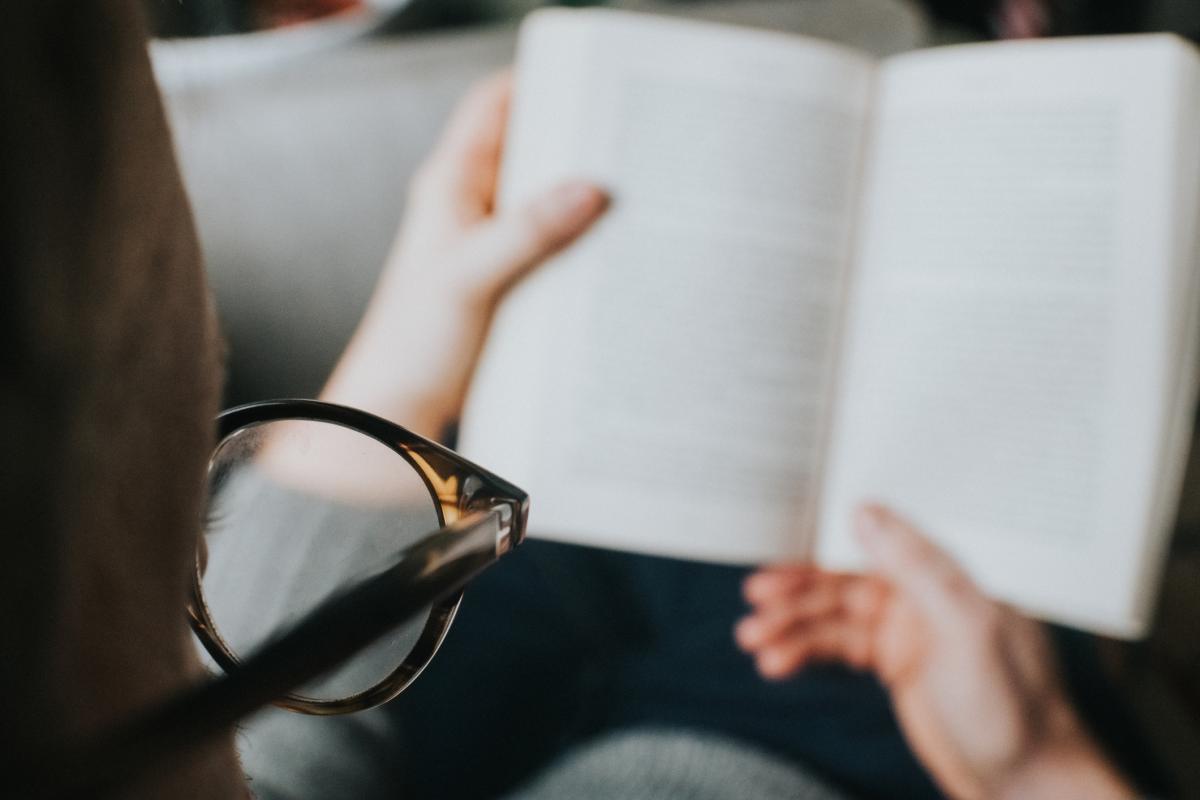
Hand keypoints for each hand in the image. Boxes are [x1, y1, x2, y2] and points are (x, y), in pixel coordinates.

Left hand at [322, 72, 607, 437]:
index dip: (536, 82)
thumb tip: (587, 191)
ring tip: (633, 192)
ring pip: (547, 199)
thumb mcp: (472, 278)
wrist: (401, 405)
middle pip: (531, 150)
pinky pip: (553, 245)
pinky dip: (580, 240)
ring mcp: (491, 243)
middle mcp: (471, 206)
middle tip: (629, 141)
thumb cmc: (414, 341)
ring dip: (583, 196)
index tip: (589, 78)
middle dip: (577, 142)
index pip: (492, 106)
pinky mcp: (508, 280)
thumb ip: (528, 232)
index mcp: (450, 185)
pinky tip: (614, 250)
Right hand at [735, 505, 1134, 799]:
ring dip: (793, 630)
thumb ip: (915, 566)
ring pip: (835, 621)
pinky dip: (808, 654)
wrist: (1030, 785)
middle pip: (844, 588)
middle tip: (753, 611)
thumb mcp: (965, 628)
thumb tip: (864, 510)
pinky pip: (841, 650)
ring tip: (755, 645)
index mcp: (945, 580)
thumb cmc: (1014, 709)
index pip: (871, 552)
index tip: (775, 565)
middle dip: (795, 599)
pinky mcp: (899, 668)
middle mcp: (923, 599)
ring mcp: (909, 635)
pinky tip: (779, 663)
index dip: (820, 559)